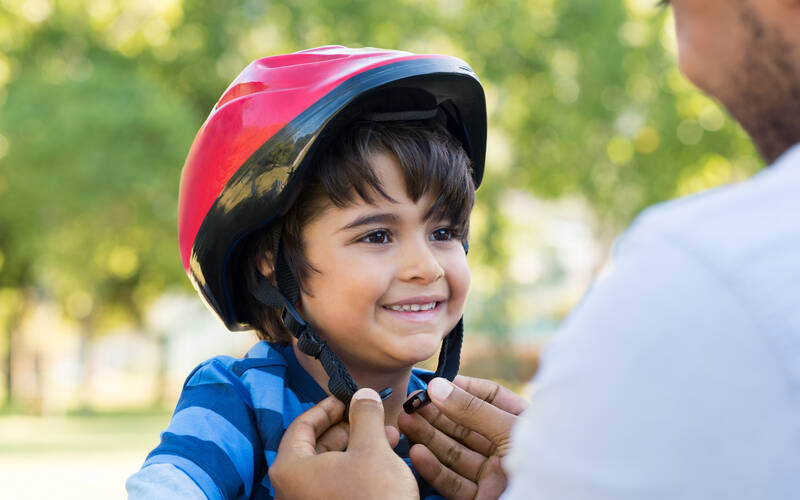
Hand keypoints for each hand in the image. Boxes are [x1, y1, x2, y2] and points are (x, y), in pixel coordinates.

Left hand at [269, 388, 419, 499]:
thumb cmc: (373, 499)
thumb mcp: (372, 449)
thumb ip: (365, 416)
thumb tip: (363, 395)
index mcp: (290, 469)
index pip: (302, 424)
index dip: (328, 407)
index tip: (348, 398)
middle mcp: (291, 490)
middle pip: (316, 445)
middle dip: (350, 428)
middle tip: (373, 417)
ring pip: (331, 467)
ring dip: (359, 447)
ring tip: (389, 437)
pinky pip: (337, 486)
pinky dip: (357, 470)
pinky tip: (384, 462)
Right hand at [398, 376, 527, 499]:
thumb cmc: (542, 463)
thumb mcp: (509, 430)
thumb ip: (473, 410)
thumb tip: (437, 386)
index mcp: (523, 425)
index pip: (490, 397)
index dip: (464, 389)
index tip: (437, 384)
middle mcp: (506, 447)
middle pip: (466, 425)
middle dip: (437, 413)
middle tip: (410, 403)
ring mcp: (493, 474)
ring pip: (455, 452)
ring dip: (428, 437)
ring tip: (405, 422)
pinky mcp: (481, 498)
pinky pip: (453, 481)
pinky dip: (433, 468)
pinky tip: (417, 453)